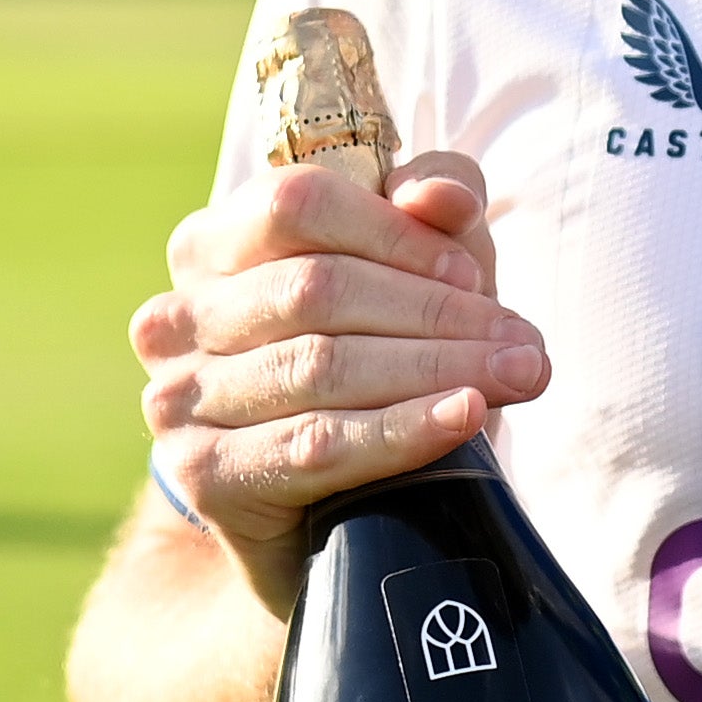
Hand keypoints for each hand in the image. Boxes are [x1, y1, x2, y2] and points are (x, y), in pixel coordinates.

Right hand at [129, 151, 544, 603]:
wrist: (324, 506)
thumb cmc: (374, 360)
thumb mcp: (411, 273)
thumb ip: (428, 214)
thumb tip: (440, 195)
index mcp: (213, 242)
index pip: (299, 205)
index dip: (396, 234)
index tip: (473, 275)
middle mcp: (177, 315)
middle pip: (318, 289)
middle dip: (438, 314)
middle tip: (524, 346)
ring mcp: (178, 396)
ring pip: (321, 365)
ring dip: (436, 370)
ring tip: (519, 378)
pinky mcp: (203, 474)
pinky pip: (316, 444)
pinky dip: (401, 430)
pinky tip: (462, 418)